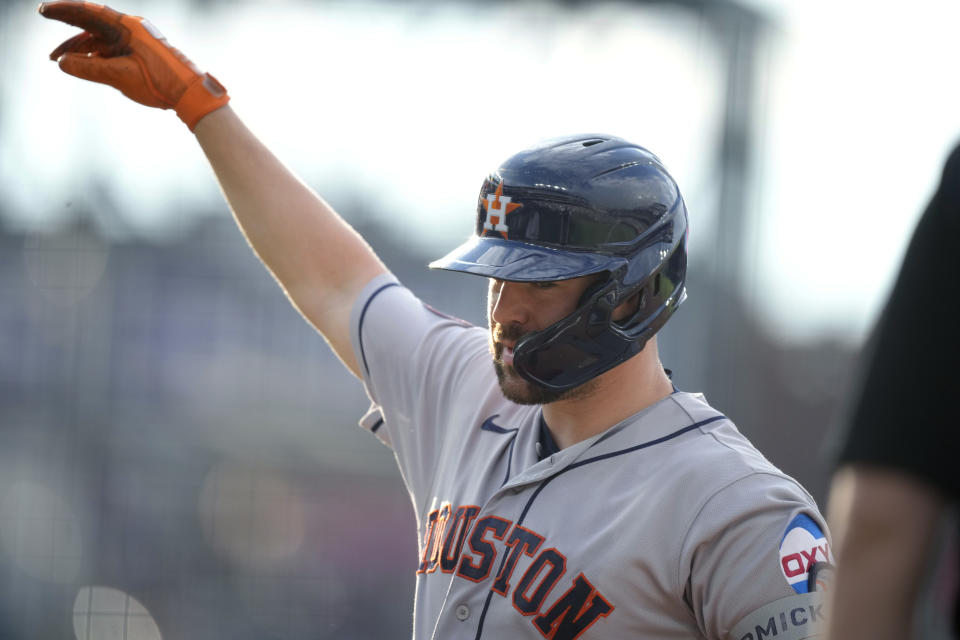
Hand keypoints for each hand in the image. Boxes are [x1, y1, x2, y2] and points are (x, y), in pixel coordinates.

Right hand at [39, 1, 229, 129]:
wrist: (192, 94)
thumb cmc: (160, 82)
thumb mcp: (120, 76)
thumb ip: (90, 69)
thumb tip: (62, 63)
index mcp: (128, 28)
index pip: (90, 13)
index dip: (65, 10)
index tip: (44, 10)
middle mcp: (131, 30)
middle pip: (92, 24)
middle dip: (68, 26)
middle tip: (44, 19)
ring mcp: (135, 42)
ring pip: (100, 40)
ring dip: (79, 48)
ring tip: (57, 59)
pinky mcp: (138, 55)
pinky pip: (110, 51)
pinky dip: (93, 57)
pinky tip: (80, 65)